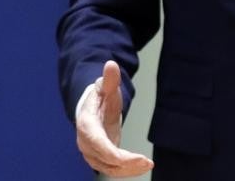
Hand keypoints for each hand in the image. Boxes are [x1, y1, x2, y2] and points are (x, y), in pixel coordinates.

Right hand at [75, 60, 153, 176]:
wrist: (92, 107)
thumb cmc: (100, 97)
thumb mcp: (106, 87)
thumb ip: (110, 79)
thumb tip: (110, 64)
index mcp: (86, 125)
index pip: (96, 143)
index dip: (111, 153)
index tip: (129, 158)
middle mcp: (86, 142)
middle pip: (103, 159)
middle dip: (125, 164)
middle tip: (147, 163)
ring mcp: (92, 152)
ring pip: (108, 167)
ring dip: (127, 170)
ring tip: (147, 166)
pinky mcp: (100, 157)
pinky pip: (112, 168)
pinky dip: (126, 171)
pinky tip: (141, 168)